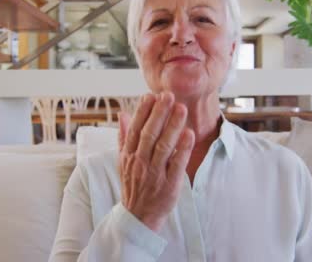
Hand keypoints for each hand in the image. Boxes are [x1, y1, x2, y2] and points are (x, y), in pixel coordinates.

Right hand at [118, 92, 194, 231]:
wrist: (138, 216)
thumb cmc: (133, 185)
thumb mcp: (123, 161)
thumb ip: (123, 137)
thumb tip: (122, 114)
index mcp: (129, 156)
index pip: (136, 129)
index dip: (143, 111)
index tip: (152, 95)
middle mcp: (140, 163)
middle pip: (149, 134)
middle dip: (159, 114)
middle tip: (169, 96)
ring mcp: (154, 174)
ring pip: (163, 147)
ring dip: (172, 126)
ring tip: (181, 109)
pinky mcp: (169, 185)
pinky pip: (176, 165)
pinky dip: (182, 149)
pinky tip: (189, 134)